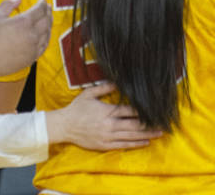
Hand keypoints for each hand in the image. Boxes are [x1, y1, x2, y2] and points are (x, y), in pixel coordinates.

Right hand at [0, 0, 50, 78]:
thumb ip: (8, 5)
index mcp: (23, 22)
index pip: (39, 10)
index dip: (42, 3)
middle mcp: (32, 34)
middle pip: (46, 20)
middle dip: (48, 12)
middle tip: (48, 7)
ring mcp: (34, 47)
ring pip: (47, 33)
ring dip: (49, 24)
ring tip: (47, 19)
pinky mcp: (33, 57)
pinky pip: (44, 45)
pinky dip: (47, 37)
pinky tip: (45, 35)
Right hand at [47, 82, 162, 150]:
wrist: (64, 126)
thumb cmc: (76, 109)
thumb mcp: (88, 94)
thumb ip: (103, 88)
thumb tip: (116, 83)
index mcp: (106, 111)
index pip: (129, 111)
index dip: (143, 111)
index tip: (154, 110)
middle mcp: (110, 124)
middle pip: (134, 125)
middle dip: (150, 124)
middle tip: (163, 124)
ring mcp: (108, 136)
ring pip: (132, 136)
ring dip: (147, 135)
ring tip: (159, 134)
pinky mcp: (105, 145)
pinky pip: (124, 145)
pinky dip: (136, 144)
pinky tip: (145, 142)